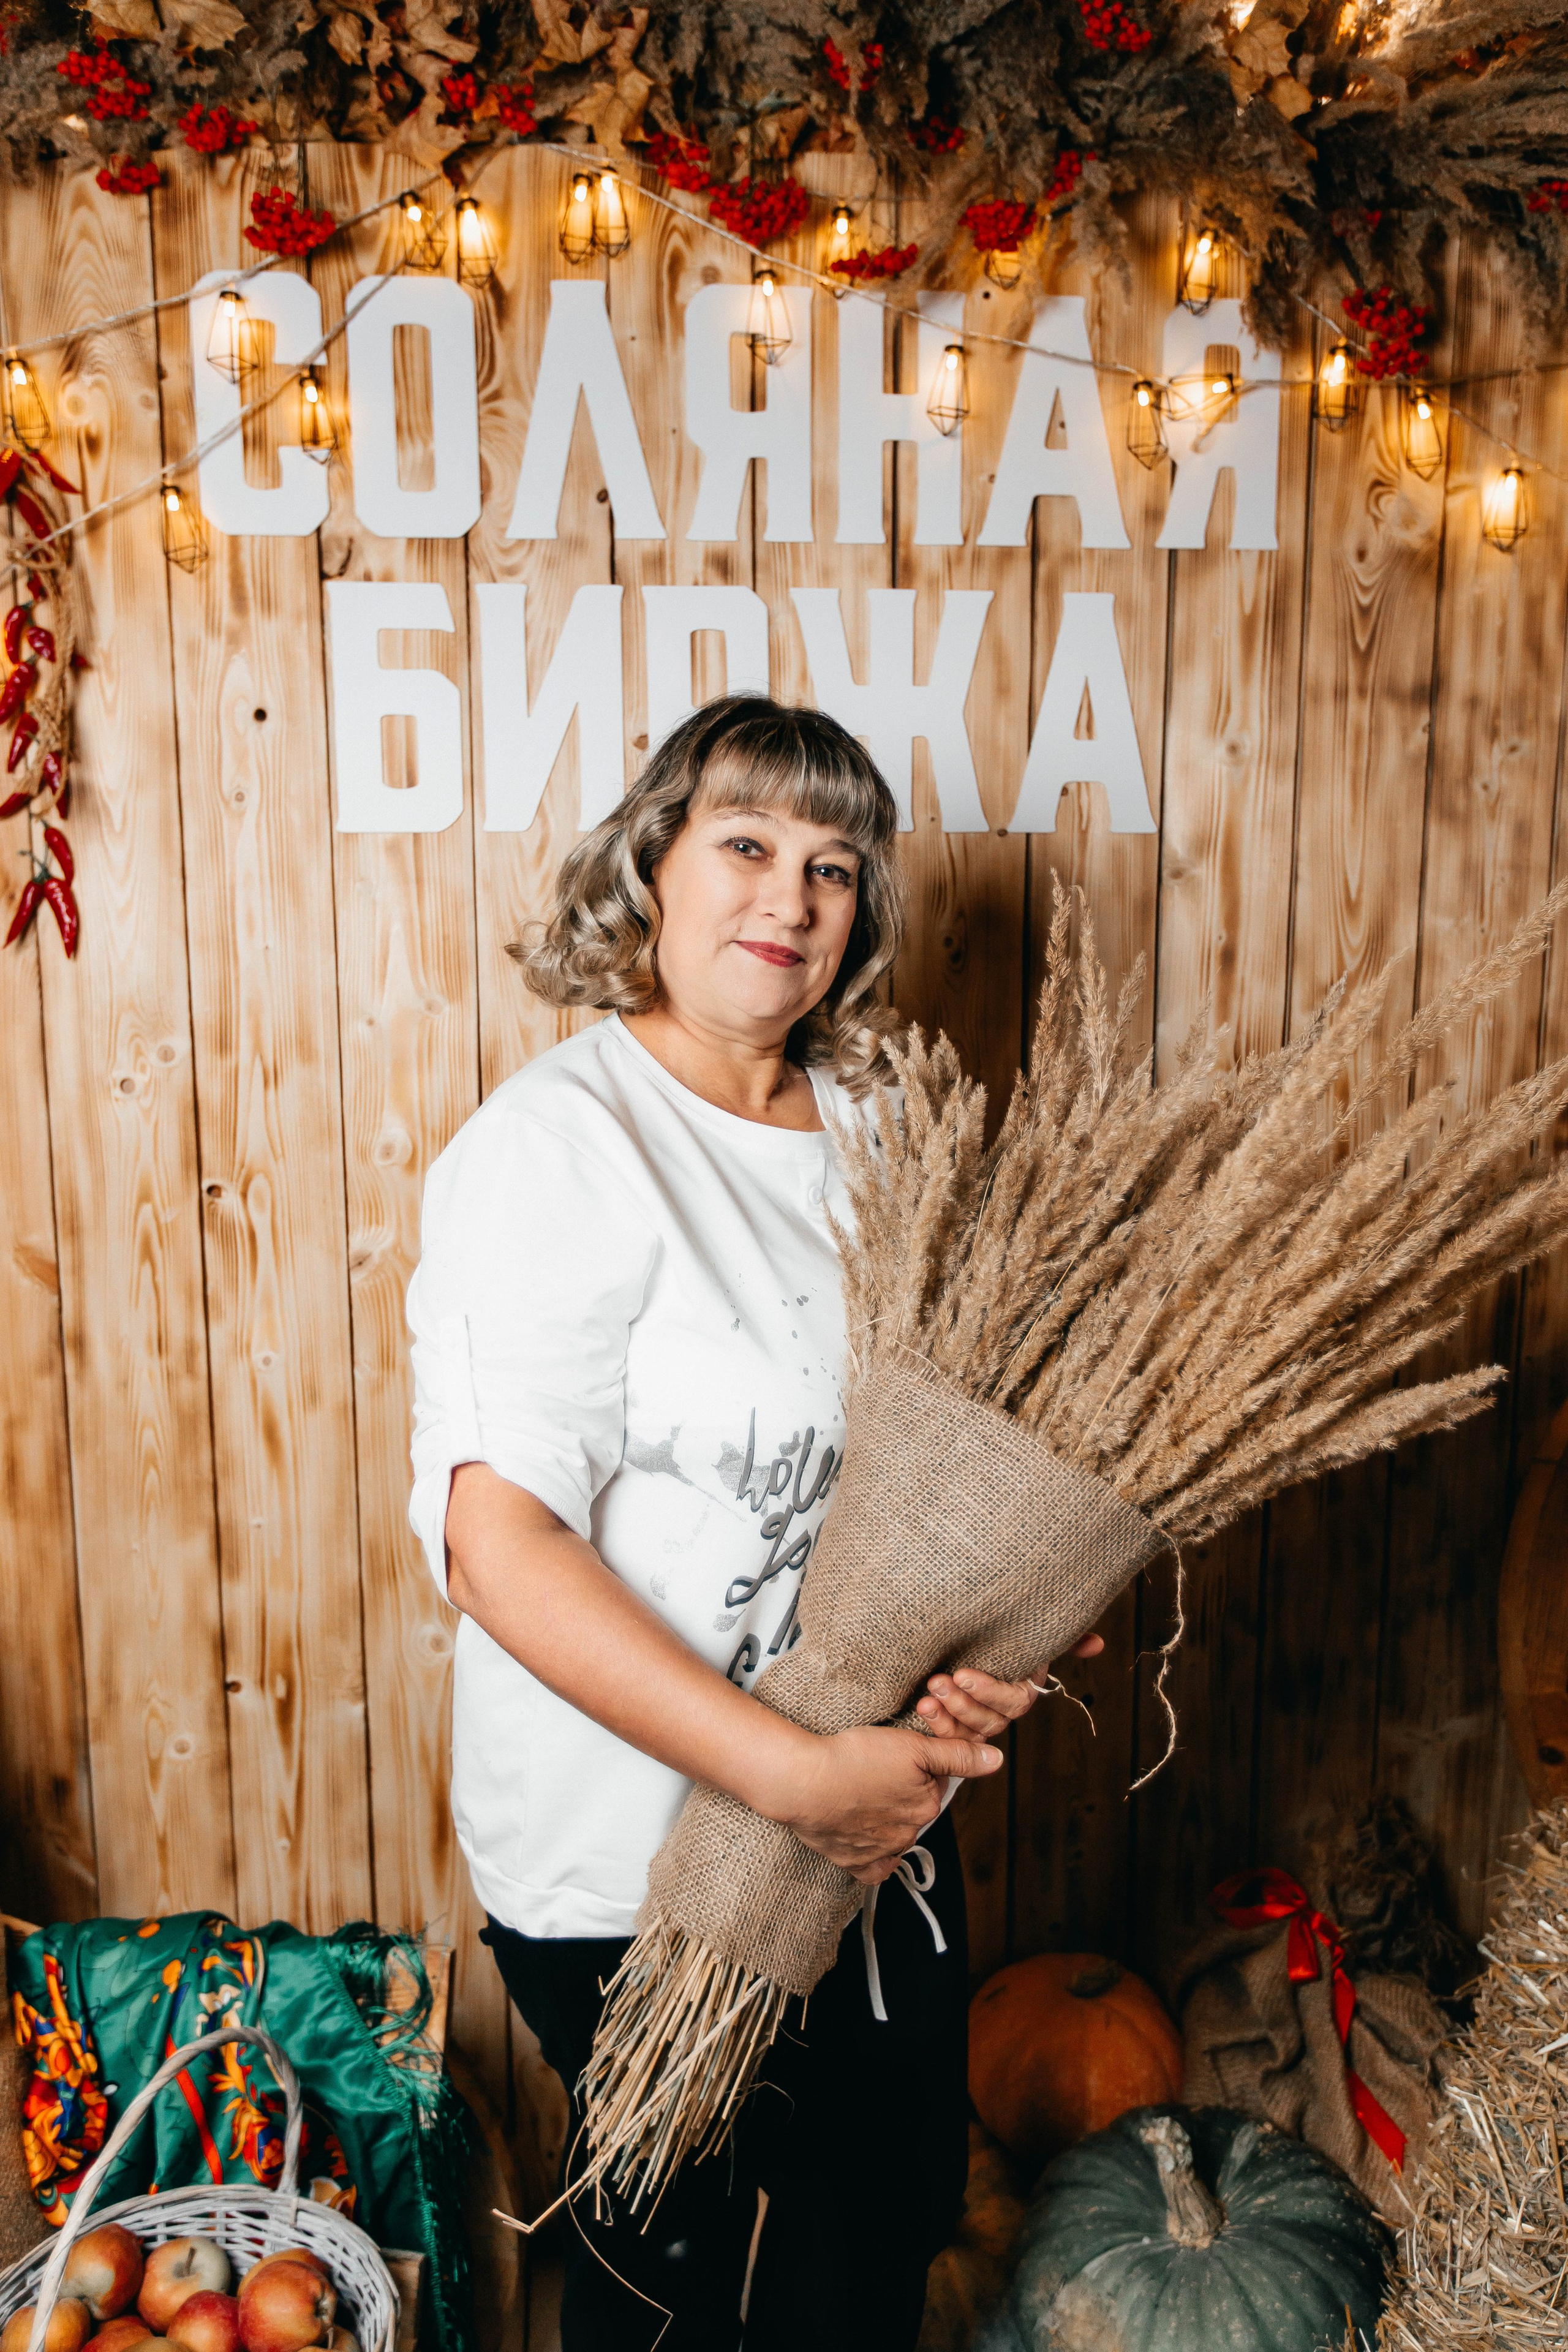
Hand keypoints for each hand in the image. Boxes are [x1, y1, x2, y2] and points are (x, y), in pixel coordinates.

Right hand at [773, 1724, 1001, 1886]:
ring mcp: (880, 1852)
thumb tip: (997, 1759)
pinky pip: (874, 1868)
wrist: (804, 1781)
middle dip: (904, 1793)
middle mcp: (909, 1834)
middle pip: (915, 1810)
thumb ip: (957, 1755)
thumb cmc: (854, 1757)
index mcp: (925, 1805)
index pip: (935, 1783)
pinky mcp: (853, 1862)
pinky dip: (875, 1857)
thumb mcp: (912, 1746)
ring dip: (887, 1820)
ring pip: (895, 1836)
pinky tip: (867, 1840)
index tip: (896, 1755)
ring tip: (863, 1794)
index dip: (919, 1765)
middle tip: (876, 1771)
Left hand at [915, 1632, 1105, 1741]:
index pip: (1012, 1701)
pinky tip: (921, 1707)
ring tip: (927, 1696)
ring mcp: (976, 1720)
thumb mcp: (1029, 1631)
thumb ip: (1064, 1638)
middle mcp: (1000, 1710)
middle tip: (938, 1682)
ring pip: (968, 1731)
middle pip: (989, 1721)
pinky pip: (948, 1736)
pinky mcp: (953, 1724)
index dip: (988, 1692)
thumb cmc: (1000, 1632)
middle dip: (963, 1704)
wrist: (962, 1637)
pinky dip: (935, 1724)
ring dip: (947, 1715)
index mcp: (1020, 1690)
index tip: (963, 1675)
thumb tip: (1098, 1644)